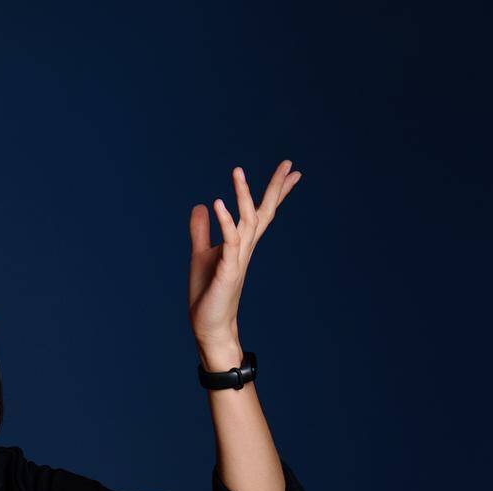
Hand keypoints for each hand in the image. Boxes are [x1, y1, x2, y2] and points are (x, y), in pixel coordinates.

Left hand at [188, 159, 301, 351]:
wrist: (208, 324)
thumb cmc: (207, 292)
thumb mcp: (200, 254)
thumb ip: (201, 231)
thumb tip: (201, 205)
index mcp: (241, 244)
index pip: (261, 212)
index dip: (276, 192)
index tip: (291, 171)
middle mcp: (245, 249)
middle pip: (264, 213)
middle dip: (276, 188)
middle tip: (289, 164)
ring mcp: (238, 259)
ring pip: (248, 222)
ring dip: (243, 196)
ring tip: (238, 171)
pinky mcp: (228, 271)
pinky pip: (230, 241)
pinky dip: (226, 221)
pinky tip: (219, 203)